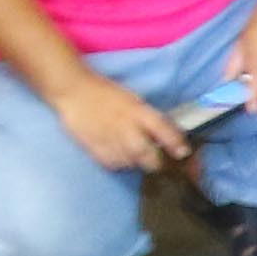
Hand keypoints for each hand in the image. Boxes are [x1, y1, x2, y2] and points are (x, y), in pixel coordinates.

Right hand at [49, 69, 193, 171]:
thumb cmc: (106, 93)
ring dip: (135, 162)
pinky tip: (116, 153)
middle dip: (155, 162)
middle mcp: (125, 127)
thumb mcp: (132, 100)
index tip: (183, 152)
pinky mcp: (94, 148)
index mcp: (137, 111)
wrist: (74, 90)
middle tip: (155, 161)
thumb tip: (165, 136)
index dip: (175, 143)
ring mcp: (109, 139)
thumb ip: (147, 118)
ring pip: (130, 163)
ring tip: (131, 153)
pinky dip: (118, 163)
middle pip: (147, 155)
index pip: (162, 129)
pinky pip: (113, 164)